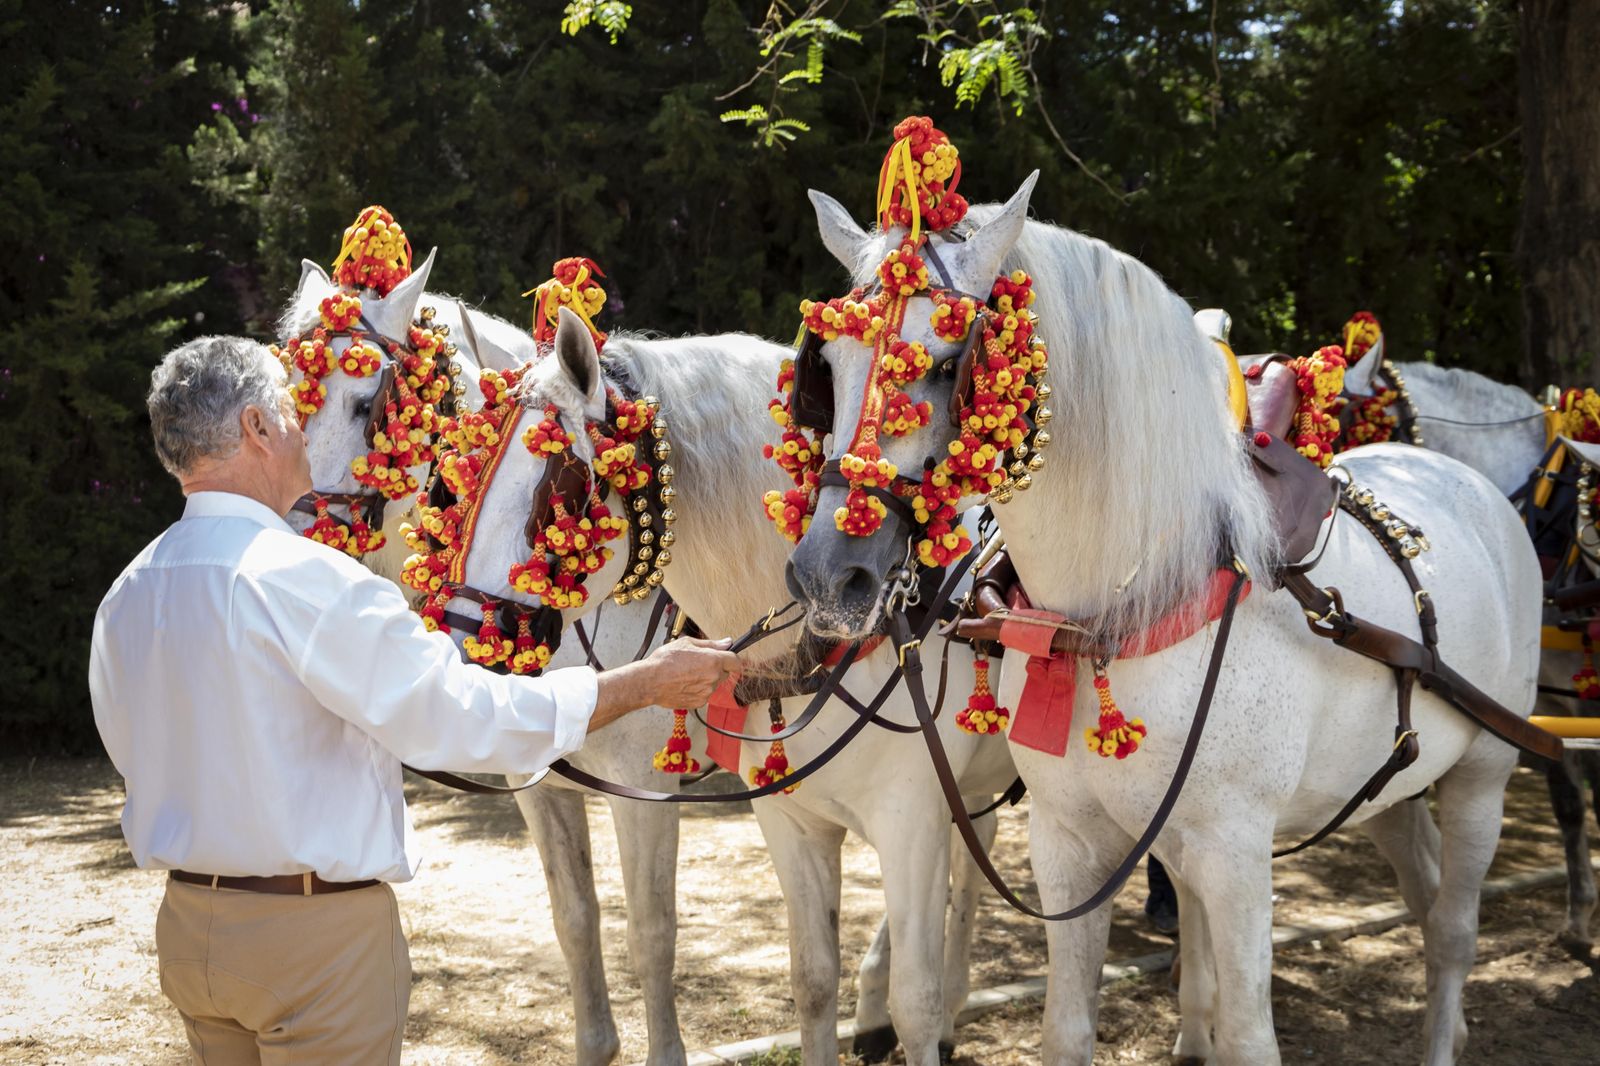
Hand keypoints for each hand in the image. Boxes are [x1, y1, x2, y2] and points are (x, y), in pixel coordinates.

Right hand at [589, 637, 741, 732]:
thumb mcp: (688, 643)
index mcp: (713, 661)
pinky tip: (684, 684)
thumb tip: (727, 643)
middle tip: (698, 664)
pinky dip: (698, 690)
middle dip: (716, 668)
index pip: (735, 662)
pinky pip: (704, 694)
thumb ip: (711, 644)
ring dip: (706, 679)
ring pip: (713, 684)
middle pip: (724, 673)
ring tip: (687, 674)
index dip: (732, 659)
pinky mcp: (699, 703)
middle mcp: (713, 678)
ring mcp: (707, 692)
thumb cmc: (665, 660)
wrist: (650, 681)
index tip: (727, 658)